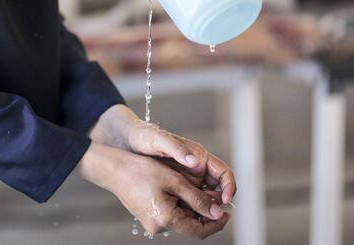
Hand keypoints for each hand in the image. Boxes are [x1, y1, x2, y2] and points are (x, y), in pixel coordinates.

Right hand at [79, 142, 230, 238]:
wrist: (112, 169)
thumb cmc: (140, 170)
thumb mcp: (174, 180)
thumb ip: (197, 198)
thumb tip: (216, 213)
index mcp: (166, 219)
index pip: (199, 231)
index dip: (216, 222)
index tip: (228, 212)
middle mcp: (158, 227)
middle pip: (191, 226)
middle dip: (206, 214)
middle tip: (217, 199)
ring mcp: (152, 223)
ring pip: (182, 220)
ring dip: (194, 208)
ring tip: (201, 191)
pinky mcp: (148, 217)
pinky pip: (171, 215)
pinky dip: (181, 205)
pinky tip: (184, 191)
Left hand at [89, 105, 235, 204]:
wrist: (124, 141)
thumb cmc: (143, 135)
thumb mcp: (158, 140)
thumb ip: (177, 149)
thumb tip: (196, 161)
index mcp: (198, 155)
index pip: (223, 173)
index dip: (229, 186)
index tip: (226, 200)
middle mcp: (195, 169)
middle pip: (216, 191)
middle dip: (217, 204)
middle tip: (211, 215)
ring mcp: (185, 179)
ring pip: (202, 199)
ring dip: (203, 210)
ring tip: (196, 217)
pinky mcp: (174, 187)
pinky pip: (187, 202)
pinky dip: (189, 210)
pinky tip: (181, 215)